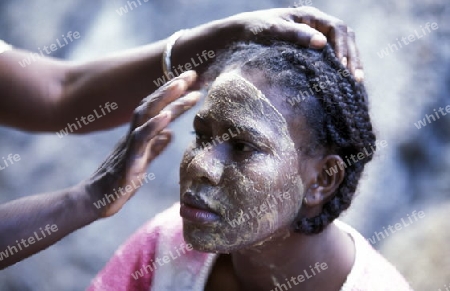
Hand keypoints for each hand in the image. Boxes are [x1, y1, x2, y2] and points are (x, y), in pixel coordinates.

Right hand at [85, 71, 200, 216]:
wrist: (95, 201)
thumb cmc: (118, 182)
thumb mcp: (143, 162)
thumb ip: (156, 147)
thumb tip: (170, 135)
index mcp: (140, 135)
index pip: (158, 109)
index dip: (174, 95)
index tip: (193, 81)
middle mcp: (134, 135)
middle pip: (153, 105)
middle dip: (172, 88)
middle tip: (192, 73)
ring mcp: (130, 145)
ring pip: (146, 115)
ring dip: (164, 98)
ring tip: (181, 84)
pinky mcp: (128, 160)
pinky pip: (140, 139)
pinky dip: (153, 126)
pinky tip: (167, 116)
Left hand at [225, 7, 363, 80]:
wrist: (242, 34)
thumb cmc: (256, 30)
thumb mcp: (273, 30)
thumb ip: (296, 34)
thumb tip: (322, 43)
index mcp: (310, 16)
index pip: (337, 29)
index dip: (343, 47)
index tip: (343, 66)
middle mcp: (317, 24)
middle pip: (345, 37)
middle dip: (352, 57)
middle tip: (356, 79)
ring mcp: (316, 36)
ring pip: (342, 46)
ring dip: (351, 62)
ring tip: (356, 82)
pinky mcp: (312, 48)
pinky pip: (332, 56)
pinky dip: (340, 67)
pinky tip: (344, 82)